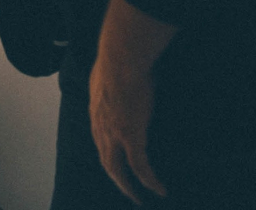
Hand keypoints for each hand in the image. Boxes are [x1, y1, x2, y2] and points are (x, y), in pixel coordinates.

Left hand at [89, 55, 166, 204]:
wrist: (120, 59)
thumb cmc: (118, 59)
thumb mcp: (108, 73)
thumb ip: (111, 81)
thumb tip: (119, 76)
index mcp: (95, 112)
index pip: (99, 140)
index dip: (108, 153)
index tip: (116, 163)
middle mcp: (101, 127)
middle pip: (106, 161)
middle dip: (116, 178)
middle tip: (127, 190)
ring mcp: (115, 134)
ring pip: (119, 170)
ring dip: (129, 187)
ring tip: (139, 198)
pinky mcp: (131, 137)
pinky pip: (141, 167)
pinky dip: (150, 181)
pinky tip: (160, 189)